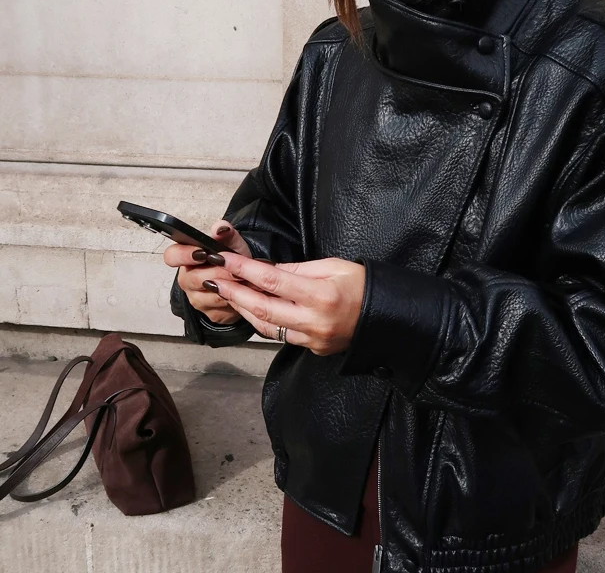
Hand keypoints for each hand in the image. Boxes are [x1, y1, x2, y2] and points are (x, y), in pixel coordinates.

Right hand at [163, 221, 252, 324]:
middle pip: (194, 278)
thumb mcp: (233, 244)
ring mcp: (196, 298)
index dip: (184, 255)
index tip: (202, 253)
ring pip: (209, 295)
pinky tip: (241, 293)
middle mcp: (187, 279)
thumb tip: (220, 228)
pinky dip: (233, 300)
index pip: (172, 256)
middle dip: (217, 273)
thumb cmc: (233, 258)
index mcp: (186, 258)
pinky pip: (220, 309)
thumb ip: (226, 234)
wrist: (246, 279)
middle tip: (234, 269)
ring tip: (242, 280)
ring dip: (228, 287)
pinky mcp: (209, 313)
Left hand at [203, 256, 364, 354]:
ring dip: (243, 309)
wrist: (385, 318)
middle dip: (235, 292)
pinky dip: (262, 322)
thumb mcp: (334, 266)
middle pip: (262, 307)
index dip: (245, 270)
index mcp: (320, 294)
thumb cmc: (363, 285)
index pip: (272, 280)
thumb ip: (298, 268)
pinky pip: (280, 336)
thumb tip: (267, 268)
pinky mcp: (313, 349)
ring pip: (266, 326)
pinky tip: (252, 310)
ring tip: (228, 294)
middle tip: (215, 279)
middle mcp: (313, 320)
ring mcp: (312, 338)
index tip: (226, 260)